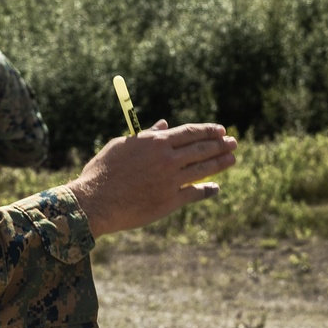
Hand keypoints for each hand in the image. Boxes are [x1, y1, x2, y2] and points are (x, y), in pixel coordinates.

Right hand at [68, 120, 236, 237]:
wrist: (95, 202)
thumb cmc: (102, 171)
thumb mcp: (122, 146)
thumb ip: (146, 135)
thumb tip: (164, 125)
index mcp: (156, 142)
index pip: (190, 132)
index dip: (208, 130)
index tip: (220, 130)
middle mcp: (167, 159)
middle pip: (201, 149)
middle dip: (220, 145)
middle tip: (233, 144)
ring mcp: (170, 181)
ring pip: (202, 169)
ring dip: (219, 164)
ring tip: (231, 160)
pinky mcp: (169, 201)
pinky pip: (194, 193)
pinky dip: (207, 190)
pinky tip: (214, 188)